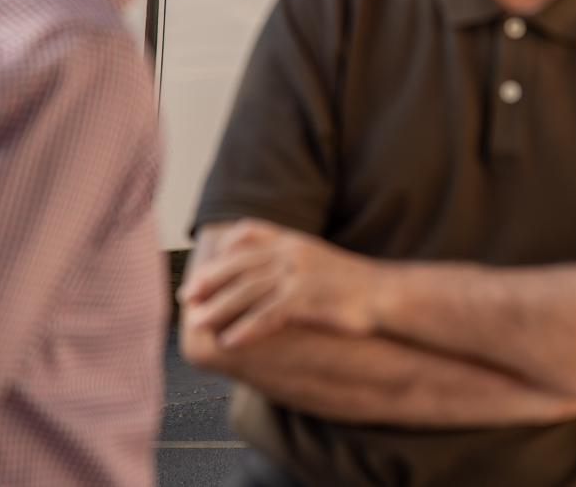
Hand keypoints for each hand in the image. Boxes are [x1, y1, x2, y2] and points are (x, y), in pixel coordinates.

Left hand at [179, 219, 380, 348]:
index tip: (203, 270)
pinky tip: (230, 342)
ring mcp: (300, 276)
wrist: (386, 294)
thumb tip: (266, 270)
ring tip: (198, 323)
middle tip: (188, 297)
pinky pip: (269, 315)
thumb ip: (291, 257)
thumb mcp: (319, 259)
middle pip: (241, 264)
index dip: (222, 253)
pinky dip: (247, 328)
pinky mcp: (308, 300)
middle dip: (211, 280)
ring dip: (220, 307)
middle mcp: (293, 253)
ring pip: (249, 291)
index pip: (249, 234)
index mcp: (295, 240)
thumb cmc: (353, 282)